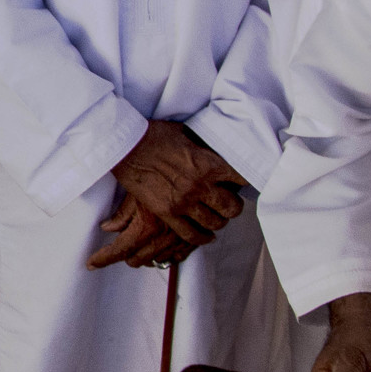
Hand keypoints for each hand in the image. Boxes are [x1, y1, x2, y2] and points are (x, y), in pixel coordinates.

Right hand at [87, 120, 245, 268]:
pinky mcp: (167, 212)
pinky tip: (205, 235)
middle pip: (232, 207)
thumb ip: (204, 148)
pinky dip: (201, 237)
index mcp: (209, 164)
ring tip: (216, 217)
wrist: (124, 146)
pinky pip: (191, 234)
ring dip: (218, 221)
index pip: (242, 179)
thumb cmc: (153, 135)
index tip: (243, 182)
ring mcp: (184, 201)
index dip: (246, 181)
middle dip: (233, 205)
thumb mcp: (186, 134)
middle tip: (229, 203)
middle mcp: (200, 185)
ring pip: (215, 222)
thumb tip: (217, 150)